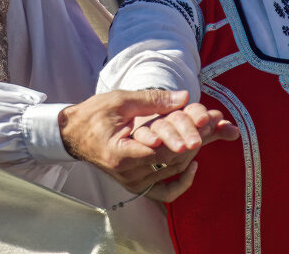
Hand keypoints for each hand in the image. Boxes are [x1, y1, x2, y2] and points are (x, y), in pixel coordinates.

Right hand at [58, 89, 236, 201]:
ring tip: (210, 133)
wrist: (73, 134)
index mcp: (119, 154)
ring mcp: (132, 182)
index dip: (183, 137)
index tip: (203, 123)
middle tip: (214, 123)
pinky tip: (193, 165)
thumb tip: (184, 97)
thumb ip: (152, 100)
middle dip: (194, 140)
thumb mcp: (120, 101)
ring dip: (192, 152)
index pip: (159, 149)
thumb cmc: (93, 115)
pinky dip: (181, 182)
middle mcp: (127, 174)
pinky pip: (164, 191)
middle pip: (170, 160)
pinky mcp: (136, 185)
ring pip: (171, 171)